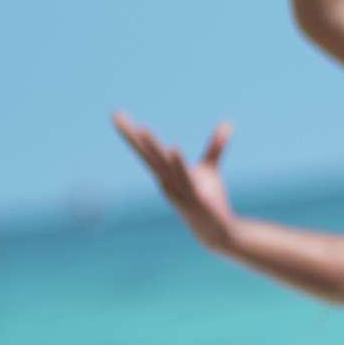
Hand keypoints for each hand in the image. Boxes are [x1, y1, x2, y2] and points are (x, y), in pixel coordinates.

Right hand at [112, 113, 239, 252]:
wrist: (216, 230)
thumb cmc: (207, 200)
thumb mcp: (209, 169)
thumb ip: (215, 147)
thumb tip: (227, 122)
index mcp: (165, 172)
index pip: (145, 150)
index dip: (130, 133)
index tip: (116, 114)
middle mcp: (165, 180)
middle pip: (147, 154)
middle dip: (132, 135)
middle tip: (116, 115)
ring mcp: (177, 190)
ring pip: (163, 165)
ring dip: (153, 148)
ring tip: (142, 129)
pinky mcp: (193, 199)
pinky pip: (184, 179)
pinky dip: (178, 165)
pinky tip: (174, 149)